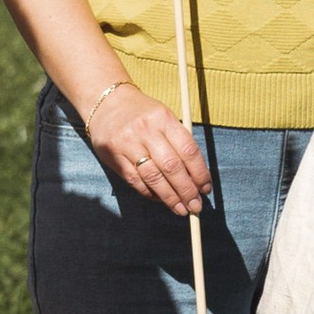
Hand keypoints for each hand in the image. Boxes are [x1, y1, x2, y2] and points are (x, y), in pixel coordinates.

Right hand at [82, 81, 210, 213]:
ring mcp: (127, 144)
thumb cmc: (143, 114)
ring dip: (170, 198)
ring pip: (153, 178)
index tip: (206, 188)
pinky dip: (151, 194)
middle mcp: (145, 130)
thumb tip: (195, 178)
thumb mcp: (164, 117)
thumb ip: (178, 143)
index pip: (188, 150)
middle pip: (171, 167)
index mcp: (163, 118)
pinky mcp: (114, 156)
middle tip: (196, 206)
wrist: (107, 103)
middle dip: (186, 191)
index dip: (200, 173)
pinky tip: (161, 200)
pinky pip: (136, 181)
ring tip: (181, 209)